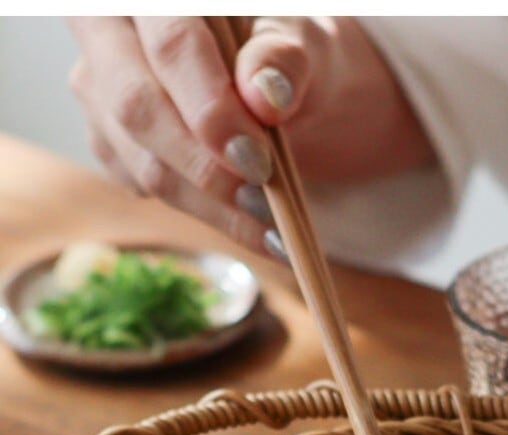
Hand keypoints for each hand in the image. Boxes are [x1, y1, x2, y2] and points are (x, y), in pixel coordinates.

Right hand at [67, 17, 432, 254]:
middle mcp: (110, 30)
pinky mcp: (111, 140)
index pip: (173, 44)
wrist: (284, 89)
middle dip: (204, 167)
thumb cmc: (290, 55)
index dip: (212, 109)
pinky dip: (205, 216)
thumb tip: (264, 94)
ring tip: (273, 231)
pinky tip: (254, 228)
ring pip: (141, 161)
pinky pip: (145, 187)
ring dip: (211, 207)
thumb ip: (284, 59)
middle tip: (264, 202)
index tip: (258, 162)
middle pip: (137, 105)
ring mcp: (101, 87)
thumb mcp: (306, 44)